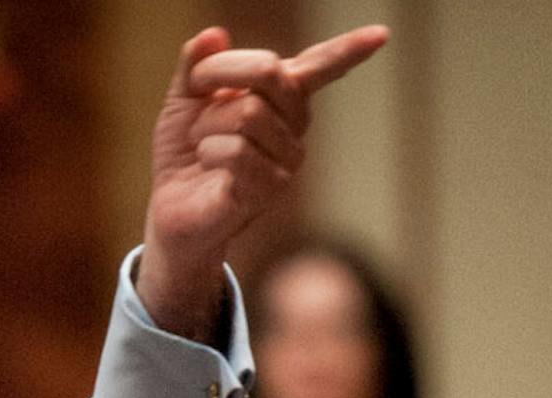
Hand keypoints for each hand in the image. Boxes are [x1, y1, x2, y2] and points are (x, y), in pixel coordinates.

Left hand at [137, 23, 388, 338]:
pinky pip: (236, 151)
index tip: (380, 34)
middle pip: (270, 73)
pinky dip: (208, 152)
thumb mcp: (184, 101)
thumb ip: (196, 66)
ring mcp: (286, 160)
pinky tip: (207, 165)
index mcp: (282, 98)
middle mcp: (293, 126)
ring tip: (202, 143)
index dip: (349, 49)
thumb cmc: (186, 153)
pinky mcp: (269, 190)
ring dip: (207, 124)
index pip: (320, 67)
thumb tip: (213, 35)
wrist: (171, 210)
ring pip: (247, 113)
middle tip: (197, 91)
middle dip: (221, 73)